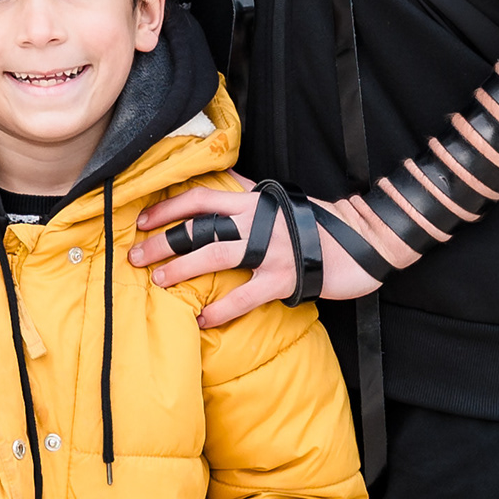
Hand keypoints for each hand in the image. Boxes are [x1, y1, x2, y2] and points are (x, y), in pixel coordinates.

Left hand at [132, 181, 383, 327]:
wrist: (364, 240)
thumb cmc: (318, 220)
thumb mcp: (280, 198)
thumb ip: (249, 192)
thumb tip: (223, 179)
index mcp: (253, 202)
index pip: (201, 198)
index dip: (168, 207)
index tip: (142, 219)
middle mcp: (258, 222)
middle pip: (199, 229)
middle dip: (163, 242)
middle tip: (134, 256)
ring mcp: (271, 250)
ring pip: (216, 257)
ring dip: (182, 270)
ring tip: (157, 282)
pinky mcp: (285, 278)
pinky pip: (245, 296)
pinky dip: (221, 309)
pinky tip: (202, 319)